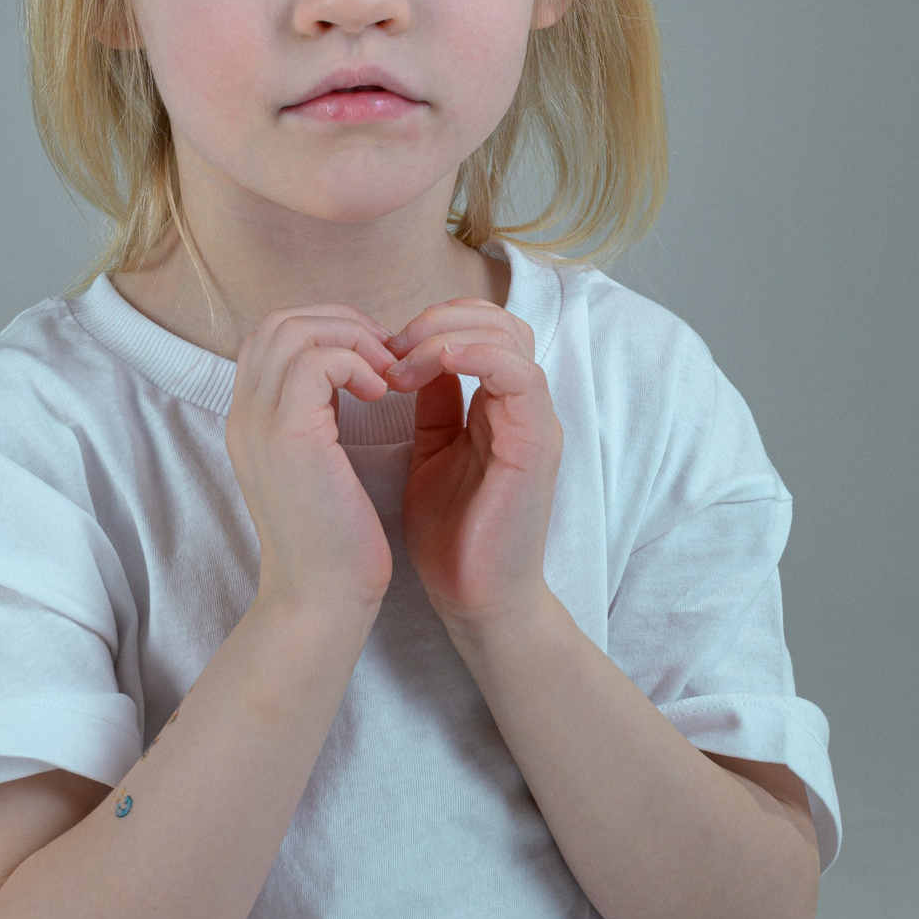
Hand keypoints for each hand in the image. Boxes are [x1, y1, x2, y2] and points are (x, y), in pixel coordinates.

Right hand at [225, 305, 398, 616]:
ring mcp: (258, 424)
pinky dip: (355, 363)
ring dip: (351, 338)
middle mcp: (244, 415)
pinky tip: (382, 394)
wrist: (321, 600)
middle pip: (278, 322)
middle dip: (341, 323)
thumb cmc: (335, 542)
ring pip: (293, 330)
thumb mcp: (321, 463)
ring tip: (385, 372)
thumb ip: (322, 415)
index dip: (326, 330)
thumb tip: (354, 371)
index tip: (373, 358)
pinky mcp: (287, 437)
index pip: (272, 336)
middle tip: (385, 355)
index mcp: (251, 421)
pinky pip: (316, 361)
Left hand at [385, 300, 561, 631]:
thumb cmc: (451, 537)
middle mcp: (524, 407)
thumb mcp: (431, 454)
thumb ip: (431, 406)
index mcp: (499, 406)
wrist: (475, 600)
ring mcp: (535, 423)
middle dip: (439, 318)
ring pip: (510, 337)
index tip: (382, 350)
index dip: (432, 323)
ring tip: (404, 360)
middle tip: (391, 345)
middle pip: (499, 320)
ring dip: (450, 334)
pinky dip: (477, 356)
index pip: (481, 329)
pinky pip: (520, 376)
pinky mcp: (536, 444)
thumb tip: (407, 358)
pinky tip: (434, 367)